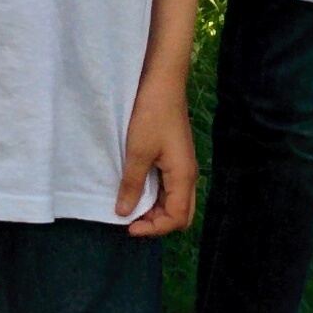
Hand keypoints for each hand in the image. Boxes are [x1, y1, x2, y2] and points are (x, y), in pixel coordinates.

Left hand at [119, 69, 197, 235]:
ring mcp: (183, 166)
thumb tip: (124, 212)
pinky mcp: (176, 158)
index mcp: (184, 177)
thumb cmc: (152, 115)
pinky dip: (156, 196)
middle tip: (132, 220)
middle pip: (182, 214)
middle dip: (158, 223)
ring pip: (176, 202)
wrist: (163, 83)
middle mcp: (188, 175)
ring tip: (131, 206)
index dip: (154, 229)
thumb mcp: (137, 151)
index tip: (129, 227)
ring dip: (156, 210)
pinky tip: (137, 189)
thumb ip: (132, 184)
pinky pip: (170, 187)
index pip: (177, 218)